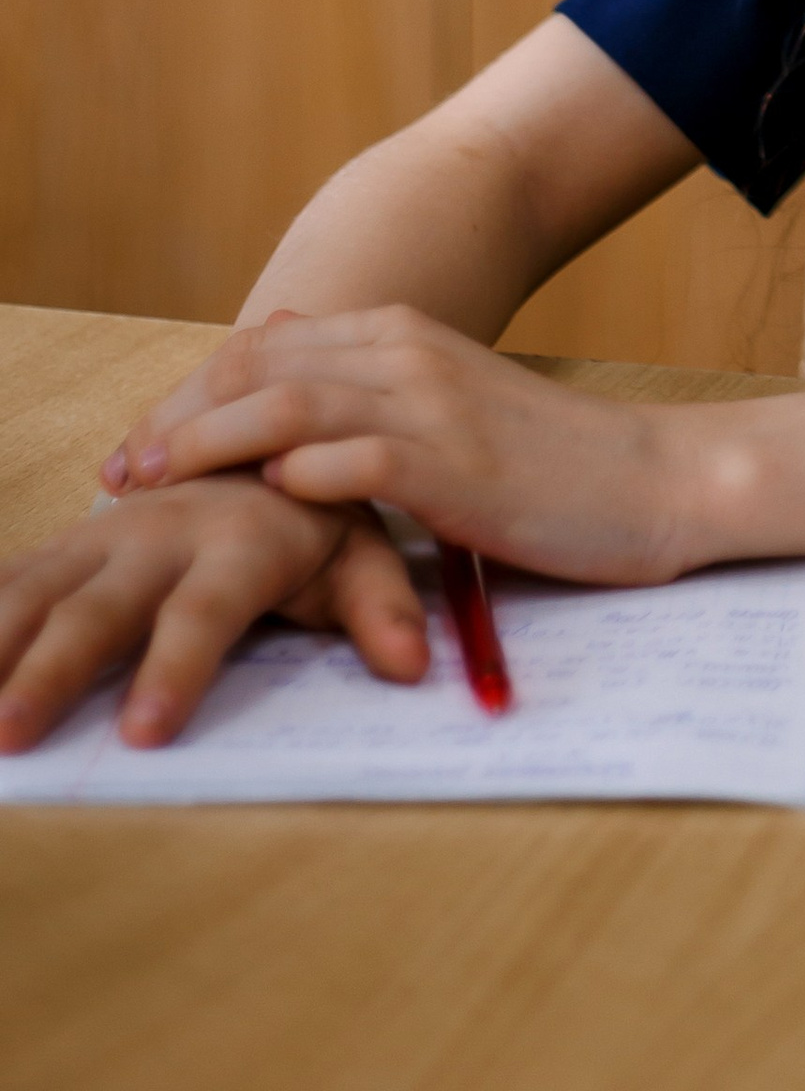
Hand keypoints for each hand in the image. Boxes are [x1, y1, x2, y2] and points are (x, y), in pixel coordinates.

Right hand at [0, 479, 423, 751]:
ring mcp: (102, 538)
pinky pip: (9, 582)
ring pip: (36, 591)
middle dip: (54, 671)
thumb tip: (412, 665)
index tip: (145, 734)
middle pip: (100, 609)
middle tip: (13, 733)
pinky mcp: (65, 547)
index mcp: (237, 542)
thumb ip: (380, 605)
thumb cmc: (310, 510)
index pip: (204, 610)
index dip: (175, 668)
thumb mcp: (358, 551)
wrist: (254, 422)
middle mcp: (159, 537)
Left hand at [107, 305, 689, 586]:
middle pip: (262, 365)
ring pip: (293, 403)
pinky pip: (359, 459)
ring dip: (214, 440)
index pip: (267, 345)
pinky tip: (268, 496)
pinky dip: (302, 473)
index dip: (193, 390)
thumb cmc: (548, 461)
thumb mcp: (450, 407)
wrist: (651, 478)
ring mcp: (432, 405)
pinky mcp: (456, 465)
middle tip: (125, 466)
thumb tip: (284, 388)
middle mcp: (409, 354)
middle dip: (181, 414)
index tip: (142, 440)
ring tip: (160, 481)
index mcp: (404, 334)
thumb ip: (372, 393)